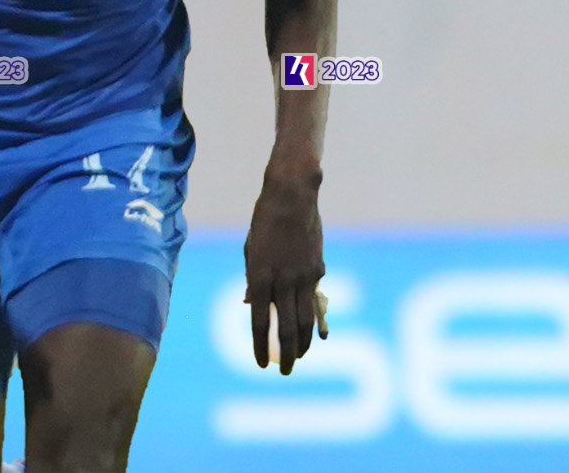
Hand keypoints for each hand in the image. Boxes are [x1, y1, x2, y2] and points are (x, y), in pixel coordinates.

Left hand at [243, 163, 325, 374]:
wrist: (292, 196)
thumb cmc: (264, 221)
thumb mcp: (250, 250)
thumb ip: (252, 279)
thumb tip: (250, 305)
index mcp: (259, 276)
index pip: (260, 321)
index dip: (259, 346)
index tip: (259, 364)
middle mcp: (282, 280)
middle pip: (286, 327)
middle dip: (286, 354)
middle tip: (285, 371)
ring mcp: (303, 275)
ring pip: (306, 318)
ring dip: (304, 343)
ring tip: (300, 358)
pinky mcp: (318, 268)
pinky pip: (316, 299)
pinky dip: (316, 319)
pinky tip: (318, 334)